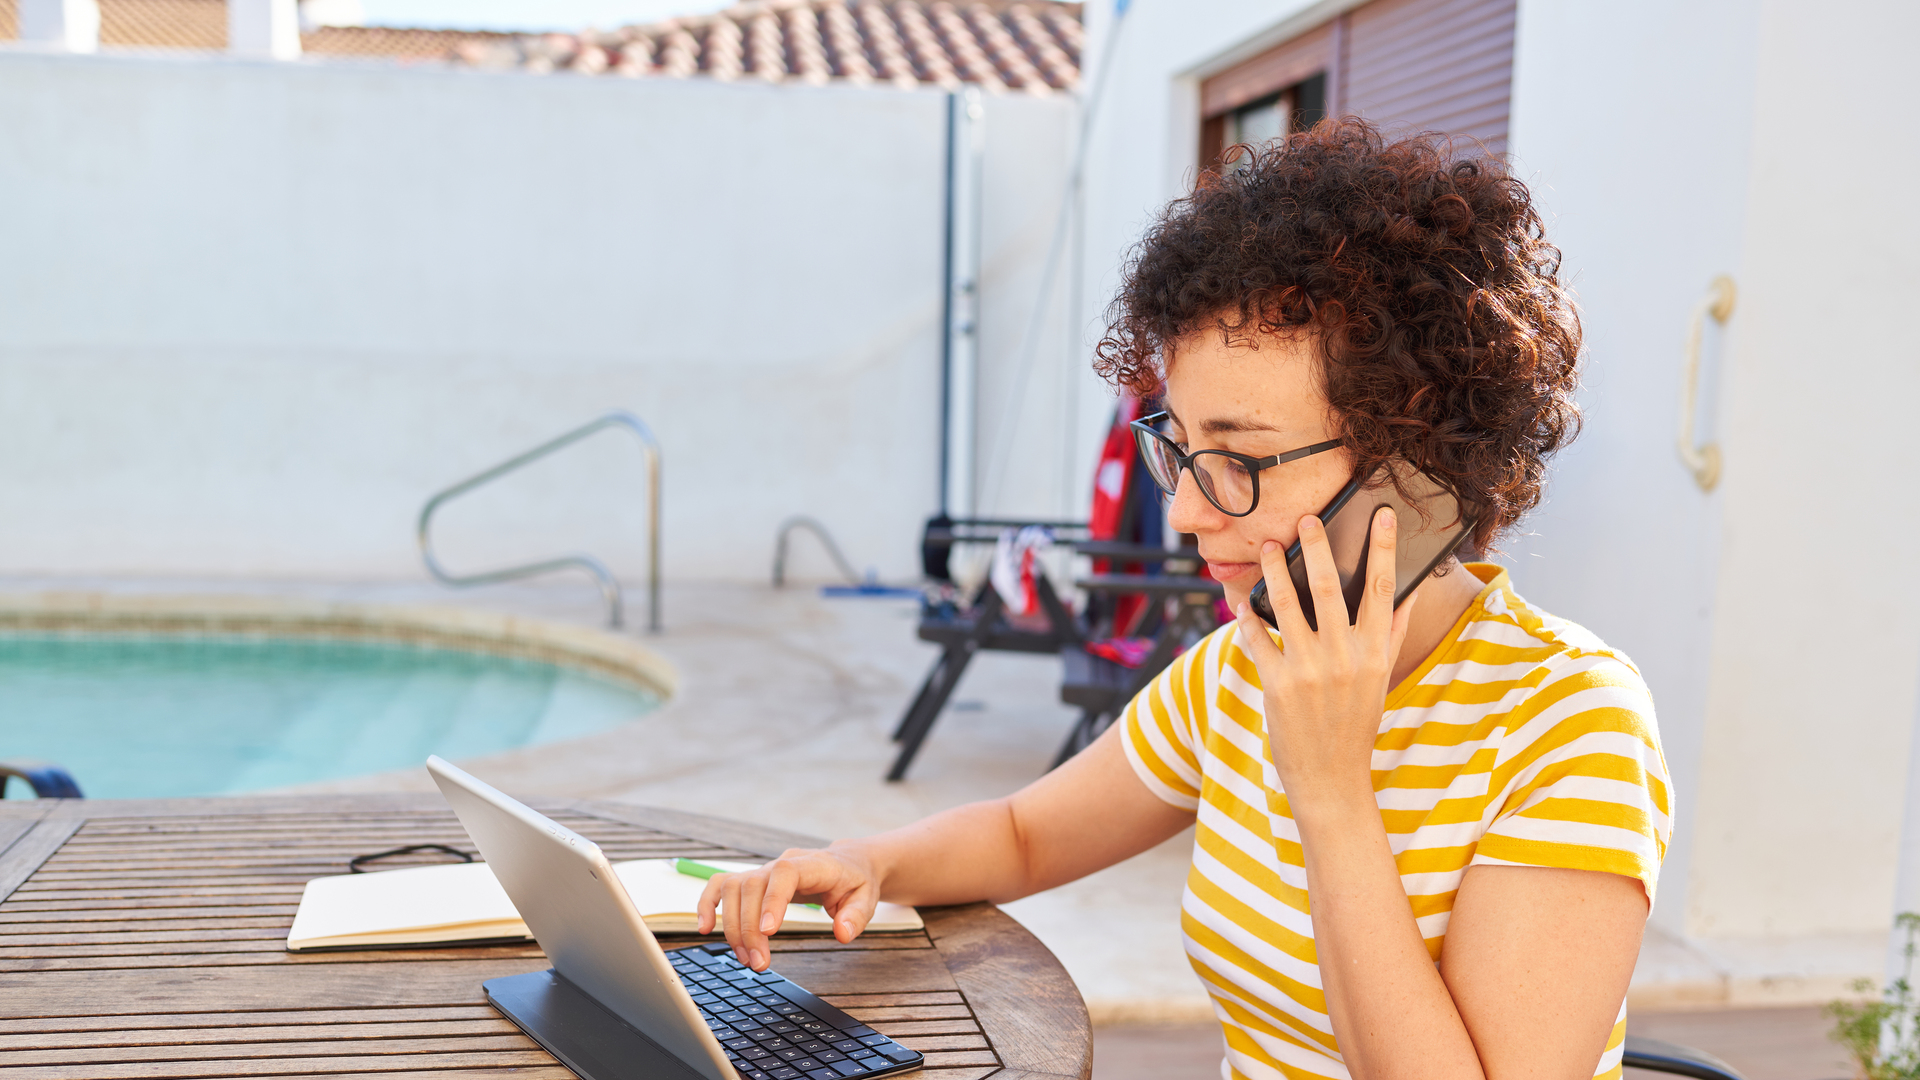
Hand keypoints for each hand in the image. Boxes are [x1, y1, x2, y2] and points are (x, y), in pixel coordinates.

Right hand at [694, 845, 880, 970]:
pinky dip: (707, 903)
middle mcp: (782, 862)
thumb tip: (842, 934)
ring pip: (733, 887)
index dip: (773, 899)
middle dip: (749, 928)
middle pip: (753, 886)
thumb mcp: (867, 899)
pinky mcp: (753, 880)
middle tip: (759, 964)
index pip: (786, 872)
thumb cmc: (856, 882)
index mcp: (813, 864)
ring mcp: (764, 870)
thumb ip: (856, 916)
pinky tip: (704, 928)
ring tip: (746, 958)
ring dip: (732, 926)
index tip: (768, 931)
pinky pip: (720, 884)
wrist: (848, 863)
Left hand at [1233, 506, 1417, 804]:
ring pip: (1288, 604)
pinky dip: (1247, 616)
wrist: (1332, 778)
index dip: (1382, 548)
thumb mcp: (1381, 678)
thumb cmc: (1356, 723)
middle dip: (1317, 546)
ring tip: (1265, 547)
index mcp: (1375, 652)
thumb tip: (1409, 590)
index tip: (1382, 514)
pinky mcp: (1277, 684)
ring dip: (1274, 570)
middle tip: (1305, 518)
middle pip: (1332, 586)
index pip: (1383, 588)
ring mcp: (1309, 669)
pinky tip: (1241, 601)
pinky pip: (1258, 638)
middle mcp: (1345, 656)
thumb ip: (1392, 632)